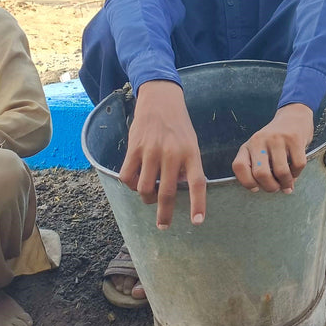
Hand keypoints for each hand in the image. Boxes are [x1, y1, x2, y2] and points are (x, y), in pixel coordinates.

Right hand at [119, 80, 206, 228]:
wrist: (161, 100)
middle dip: (165, 214)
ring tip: (149, 197)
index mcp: (190, 152)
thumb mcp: (191, 143)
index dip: (198, 204)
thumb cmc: (178, 126)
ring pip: (145, 188)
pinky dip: (131, 185)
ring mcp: (152, 150)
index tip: (197, 222)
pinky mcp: (134, 148)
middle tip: (163, 225)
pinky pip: (128, 177)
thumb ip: (187, 166)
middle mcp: (172, 153)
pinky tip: (136, 181)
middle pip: (167, 193)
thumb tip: (178, 191)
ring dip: (147, 199)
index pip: (197, 182)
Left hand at [232, 103, 313, 193]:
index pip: (239, 166)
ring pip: (281, 172)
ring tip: (287, 183)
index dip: (247, 182)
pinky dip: (297, 173)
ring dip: (286, 183)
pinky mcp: (294, 138)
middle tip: (276, 187)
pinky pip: (297, 165)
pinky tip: (295, 171)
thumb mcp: (260, 151)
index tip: (257, 187)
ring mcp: (277, 138)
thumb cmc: (274, 141)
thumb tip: (277, 189)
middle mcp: (259, 140)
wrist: (293, 116)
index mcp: (248, 145)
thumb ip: (262, 169)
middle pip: (260, 174)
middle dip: (270, 187)